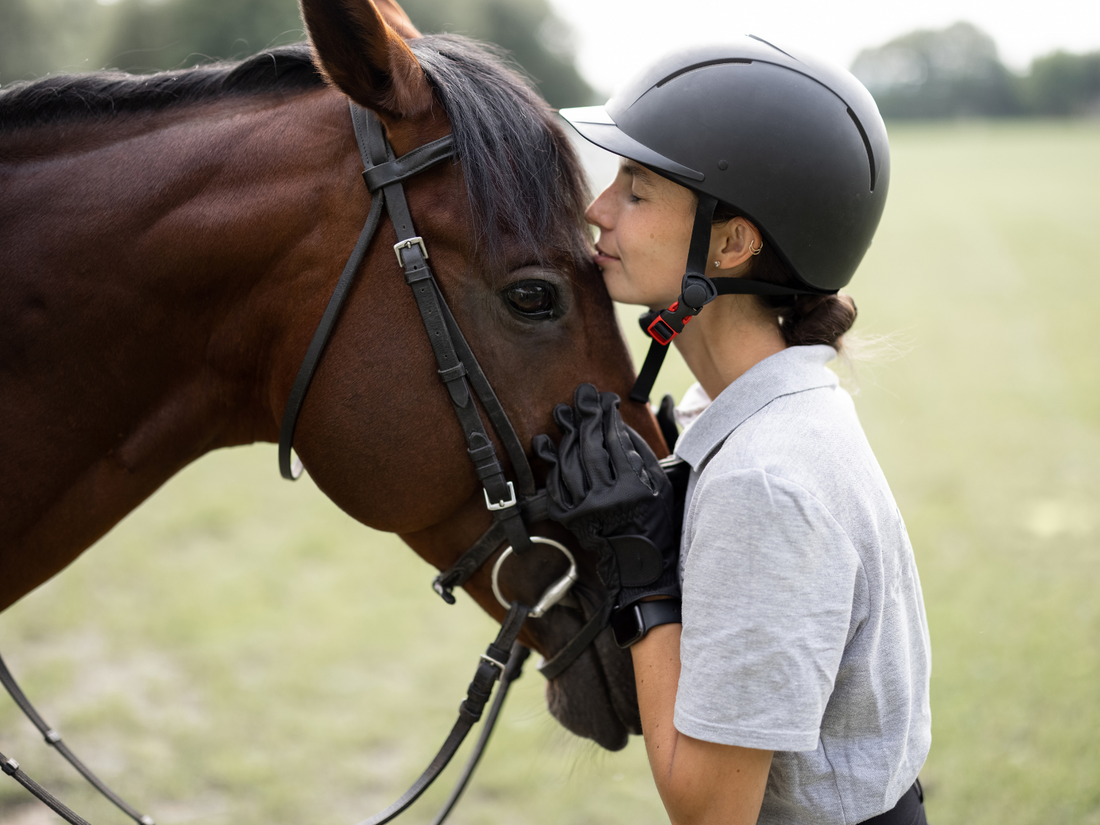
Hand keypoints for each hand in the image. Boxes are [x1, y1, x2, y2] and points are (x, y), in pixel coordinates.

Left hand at [532, 384, 679, 608]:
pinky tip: (550, 447)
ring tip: (562, 416)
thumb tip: (616, 425)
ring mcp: (585, 511)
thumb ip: (640, 454)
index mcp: (634, 490)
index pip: (616, 443)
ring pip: (570, 465)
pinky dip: (553, 465)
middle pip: (590, 449)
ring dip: (565, 437)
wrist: (639, 566)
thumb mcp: (660, 486)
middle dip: (585, 419)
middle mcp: (607, 500)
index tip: (605, 400)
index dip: (609, 418)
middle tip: (580, 398)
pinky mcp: (570, 520)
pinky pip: (557, 486)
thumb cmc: (655, 521)